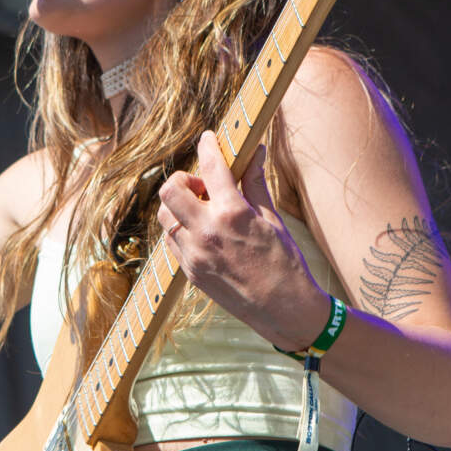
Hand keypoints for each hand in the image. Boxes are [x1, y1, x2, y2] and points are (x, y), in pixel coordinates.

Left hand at [154, 132, 332, 350]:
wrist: (284, 310)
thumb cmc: (286, 264)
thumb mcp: (273, 219)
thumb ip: (256, 184)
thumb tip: (256, 152)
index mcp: (232, 214)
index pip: (210, 167)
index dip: (208, 146)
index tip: (209, 139)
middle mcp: (206, 233)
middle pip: (170, 190)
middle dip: (183, 179)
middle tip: (204, 186)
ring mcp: (194, 255)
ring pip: (165, 217)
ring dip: (179, 206)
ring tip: (204, 211)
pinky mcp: (190, 273)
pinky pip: (171, 242)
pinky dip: (181, 230)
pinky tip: (203, 232)